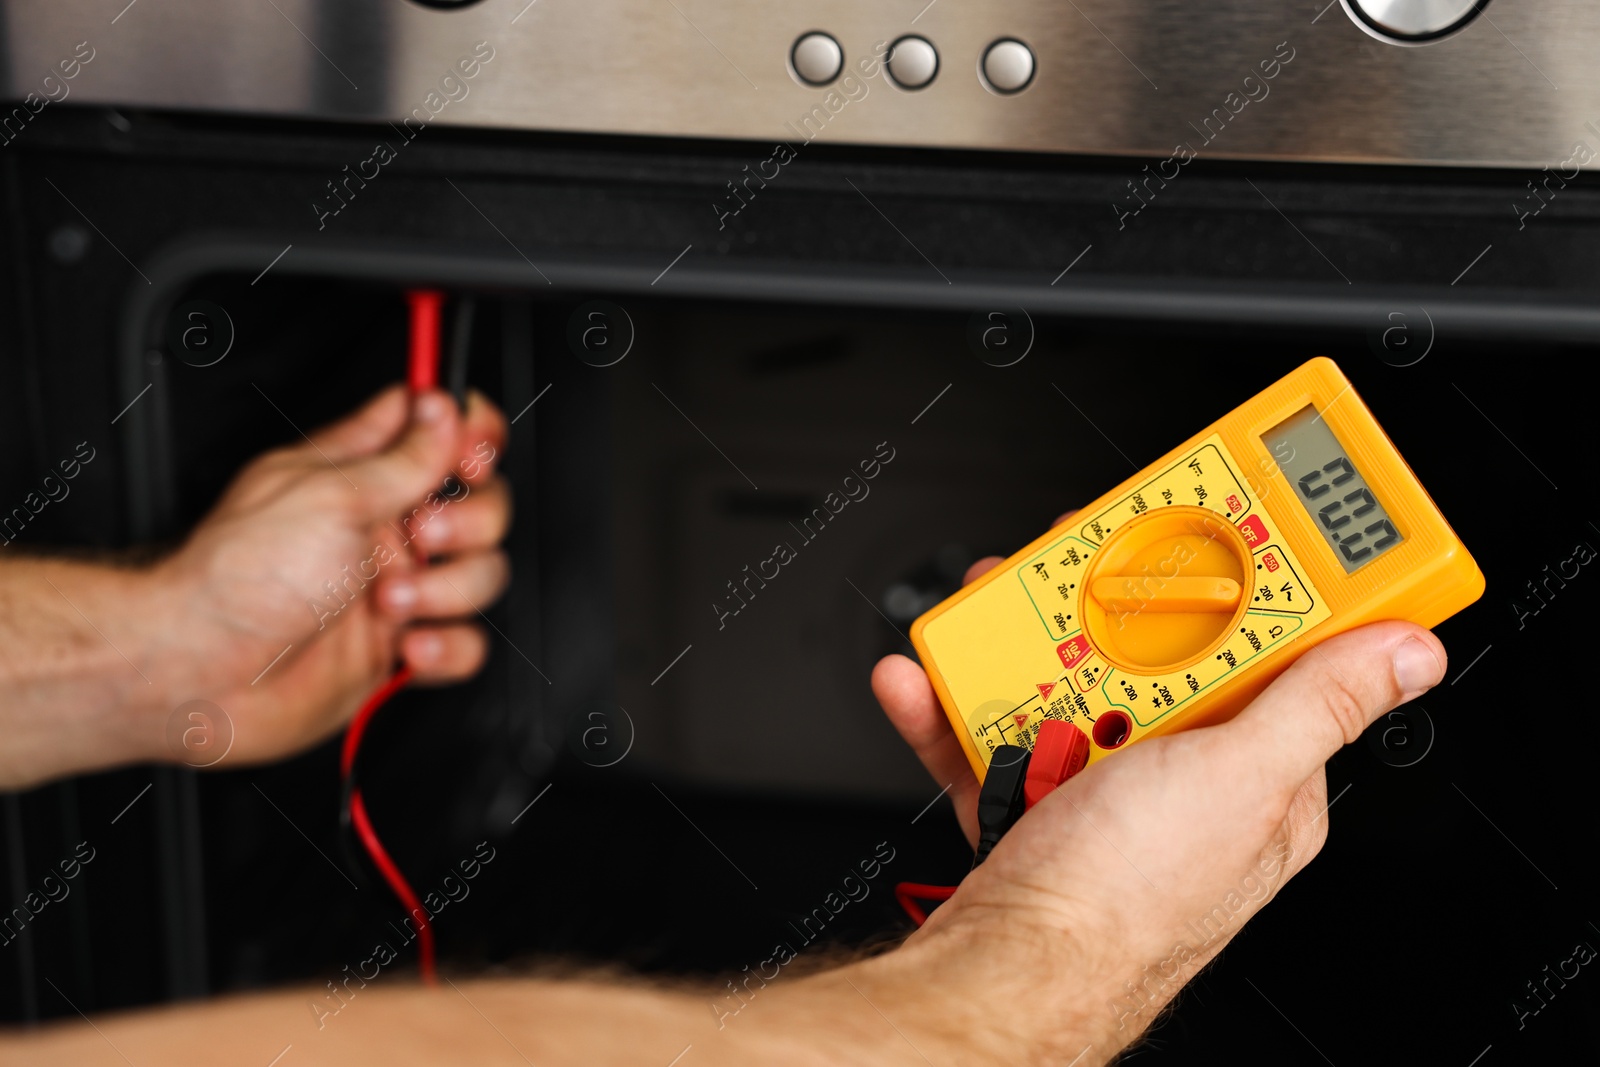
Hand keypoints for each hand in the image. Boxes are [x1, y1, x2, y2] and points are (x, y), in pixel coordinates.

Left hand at [149, 385, 510, 768]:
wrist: (203, 673)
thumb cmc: (238, 578)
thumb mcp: (331, 495)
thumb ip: (404, 456)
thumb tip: (445, 411)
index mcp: (362, 474)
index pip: (437, 428)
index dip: (470, 431)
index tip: (469, 453)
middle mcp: (384, 528)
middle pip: (480, 503)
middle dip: (469, 522)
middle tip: (424, 534)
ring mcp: (396, 587)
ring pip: (480, 574)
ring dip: (448, 590)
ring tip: (391, 601)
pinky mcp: (400, 647)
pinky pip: (466, 644)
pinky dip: (447, 648)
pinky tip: (408, 646)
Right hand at [868, 511, 1447, 1060]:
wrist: (1003, 972)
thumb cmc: (1125, 899)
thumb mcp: (1238, 779)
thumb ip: (1318, 705)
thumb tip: (1408, 652)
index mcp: (1260, 776)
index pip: (1269, 654)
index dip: (1240, 585)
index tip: (1206, 528)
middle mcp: (1186, 784)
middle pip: (1157, 656)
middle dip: (1105, 614)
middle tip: (1074, 577)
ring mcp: (1107, 794)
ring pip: (1069, 685)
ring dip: (1017, 654)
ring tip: (990, 634)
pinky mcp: (1034, 806)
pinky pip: (995, 735)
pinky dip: (955, 708)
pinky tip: (926, 683)